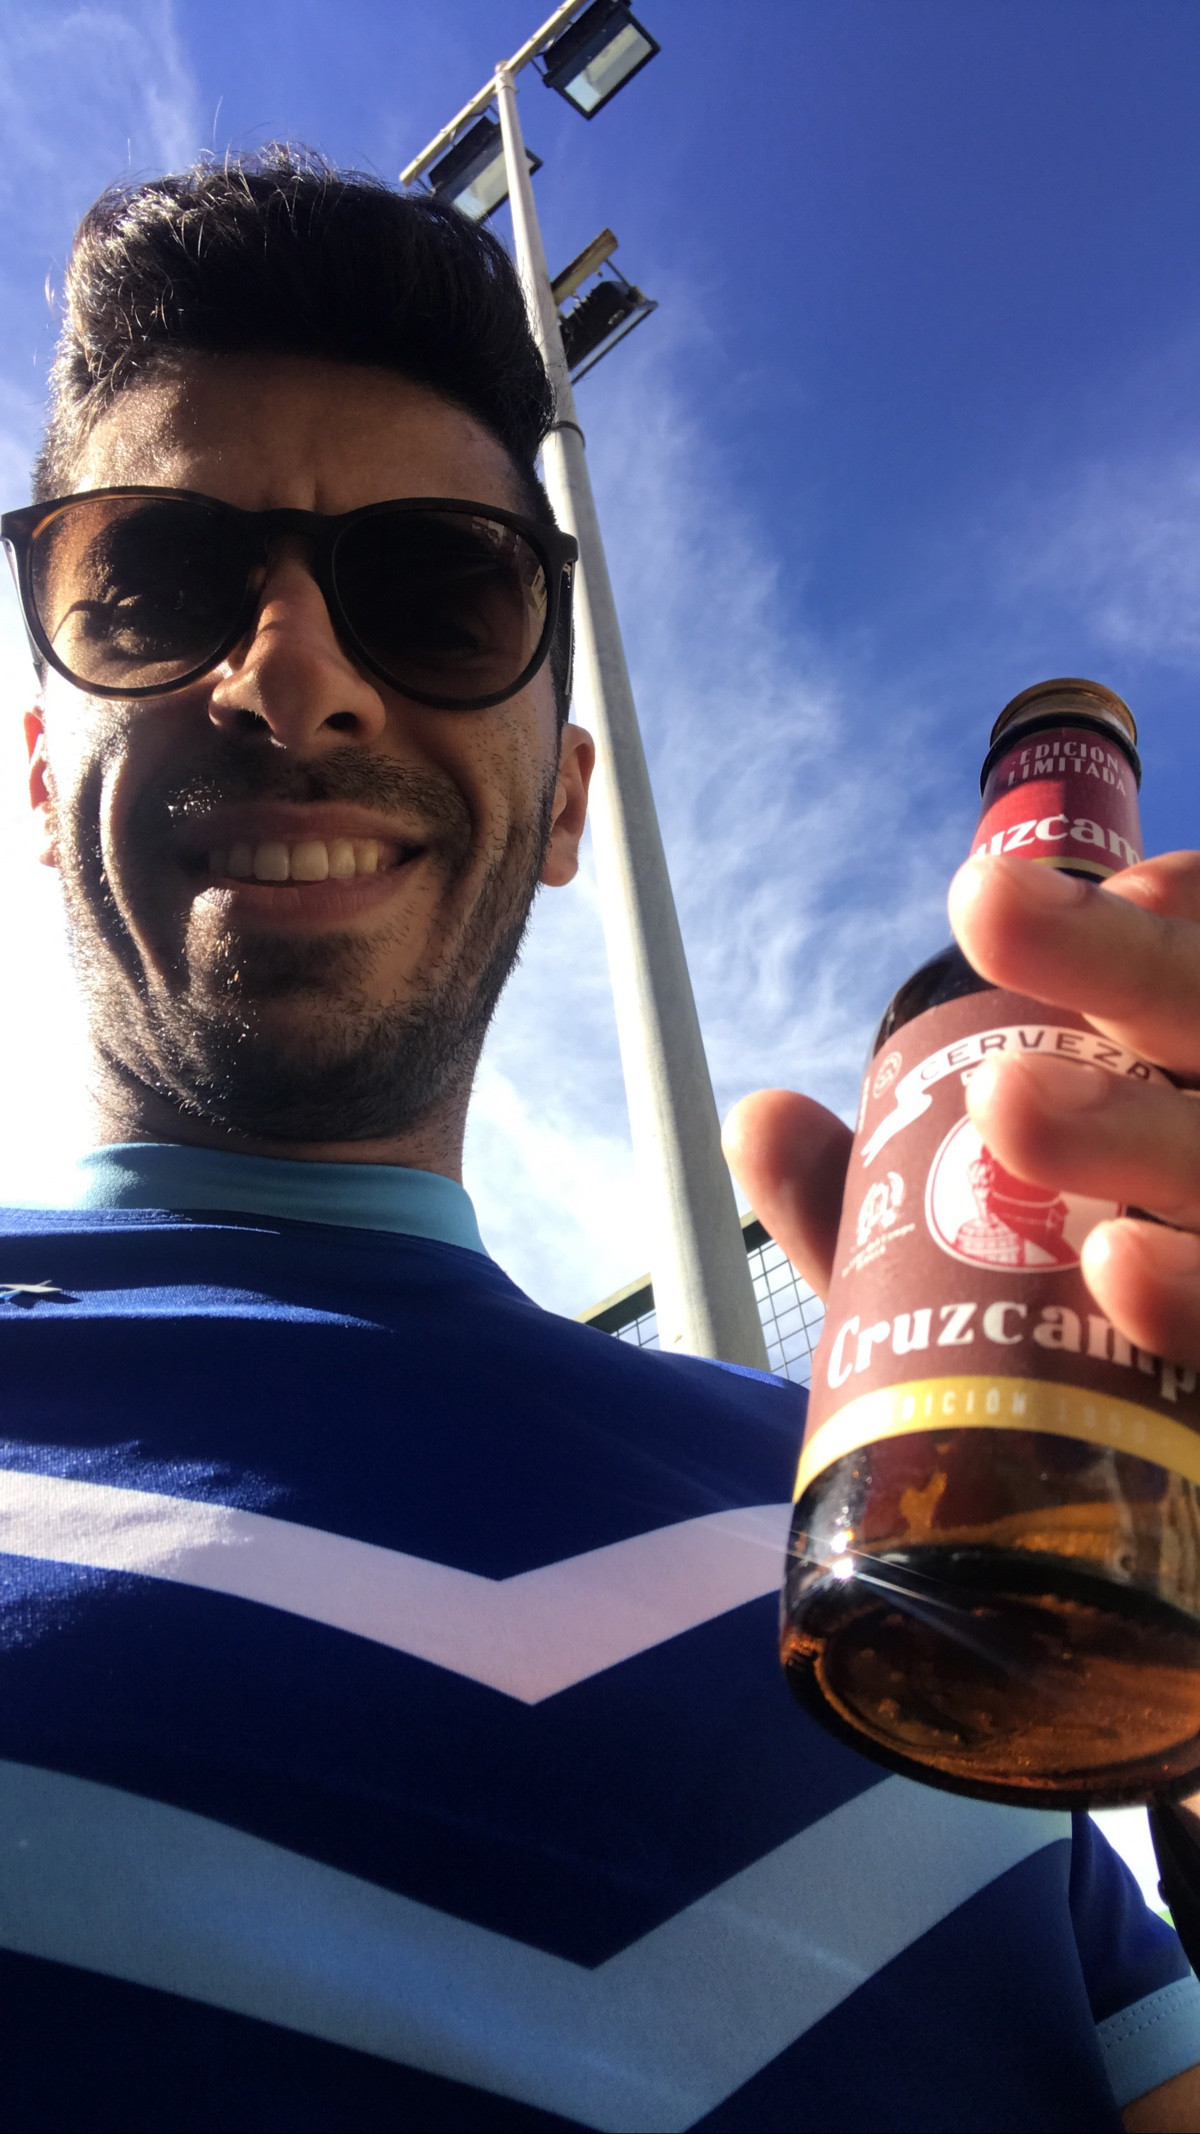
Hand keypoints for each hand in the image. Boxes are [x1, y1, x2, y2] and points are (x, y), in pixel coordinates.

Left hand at [724, 851, 1199, 1370]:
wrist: (1133, 1573)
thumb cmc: (1075, 1398)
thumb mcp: (962, 1292)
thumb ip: (875, 1213)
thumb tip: (760, 1115)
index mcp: (1188, 1124)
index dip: (1163, 913)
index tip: (1061, 886)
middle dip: (1121, 967)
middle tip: (991, 915)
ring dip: (1139, 1129)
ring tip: (1011, 1107)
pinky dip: (1194, 1304)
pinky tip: (1125, 1273)